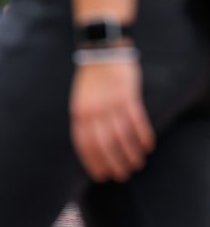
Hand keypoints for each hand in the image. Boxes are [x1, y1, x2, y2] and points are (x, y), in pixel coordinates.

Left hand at [70, 58, 154, 181]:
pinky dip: (143, 137)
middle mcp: (93, 110)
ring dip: (130, 154)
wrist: (100, 50)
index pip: (84, 144)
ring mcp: (111, 103)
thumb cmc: (91, 80)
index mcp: (79, 112)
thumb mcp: (80, 100)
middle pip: (104, 144)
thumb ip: (85, 120)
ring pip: (122, 136)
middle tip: (122, 175)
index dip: (92, 162)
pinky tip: (147, 147)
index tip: (100, 176)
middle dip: (113, 163)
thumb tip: (91, 146)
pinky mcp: (127, 96)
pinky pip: (137, 122)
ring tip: (136, 164)